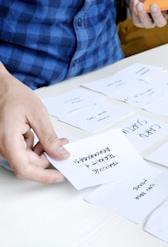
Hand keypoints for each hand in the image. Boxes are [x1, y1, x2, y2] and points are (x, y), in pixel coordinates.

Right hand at [0, 63, 69, 183]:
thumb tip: (60, 154)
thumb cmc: (15, 96)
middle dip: (49, 158)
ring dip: (45, 152)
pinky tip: (46, 137)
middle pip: (29, 164)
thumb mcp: (38, 114)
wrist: (2, 87)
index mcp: (8, 140)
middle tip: (64, 147)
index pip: (25, 169)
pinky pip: (25, 150)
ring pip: (28, 158)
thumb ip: (49, 137)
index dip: (44, 176)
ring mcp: (5, 145)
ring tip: (59, 140)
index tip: (59, 176)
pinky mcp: (9, 142)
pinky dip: (38, 146)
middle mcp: (3, 146)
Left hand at [128, 0, 167, 28]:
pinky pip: (138, 21)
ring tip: (139, 4)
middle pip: (161, 22)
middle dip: (157, 15)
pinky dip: (135, 12)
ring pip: (148, 24)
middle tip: (154, 5)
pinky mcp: (140, 22)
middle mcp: (160, 18)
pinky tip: (135, 2)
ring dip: (143, 14)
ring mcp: (150, 21)